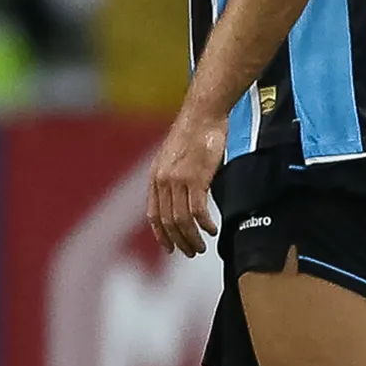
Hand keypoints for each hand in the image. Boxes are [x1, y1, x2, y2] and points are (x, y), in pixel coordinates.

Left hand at [146, 113, 226, 257]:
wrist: (202, 114)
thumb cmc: (193, 132)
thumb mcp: (174, 157)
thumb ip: (173, 178)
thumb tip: (181, 197)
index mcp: (155, 177)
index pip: (153, 215)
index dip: (161, 235)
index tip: (170, 248)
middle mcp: (162, 181)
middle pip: (168, 222)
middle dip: (179, 241)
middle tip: (191, 251)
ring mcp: (178, 180)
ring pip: (181, 220)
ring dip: (192, 237)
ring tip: (201, 246)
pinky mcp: (196, 178)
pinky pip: (198, 210)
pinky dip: (204, 224)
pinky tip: (212, 230)